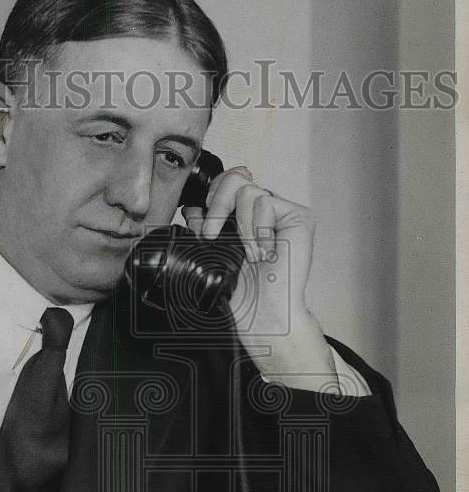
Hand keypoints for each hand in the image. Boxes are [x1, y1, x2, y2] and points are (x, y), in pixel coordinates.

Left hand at [183, 166, 337, 390]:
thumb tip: (192, 208)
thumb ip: (205, 228)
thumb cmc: (243, 293)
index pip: (225, 186)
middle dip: (217, 205)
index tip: (202, 225)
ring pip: (248, 189)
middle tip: (212, 235)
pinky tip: (266, 252)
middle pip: (235, 177)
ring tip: (249, 253)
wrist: (264, 314)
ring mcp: (282, 212)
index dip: (210, 198)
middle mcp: (263, 212)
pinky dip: (258, 229)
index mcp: (244, 217)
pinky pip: (266, 202)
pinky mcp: (299, 216)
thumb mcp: (214, 253)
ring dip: (240, 226)